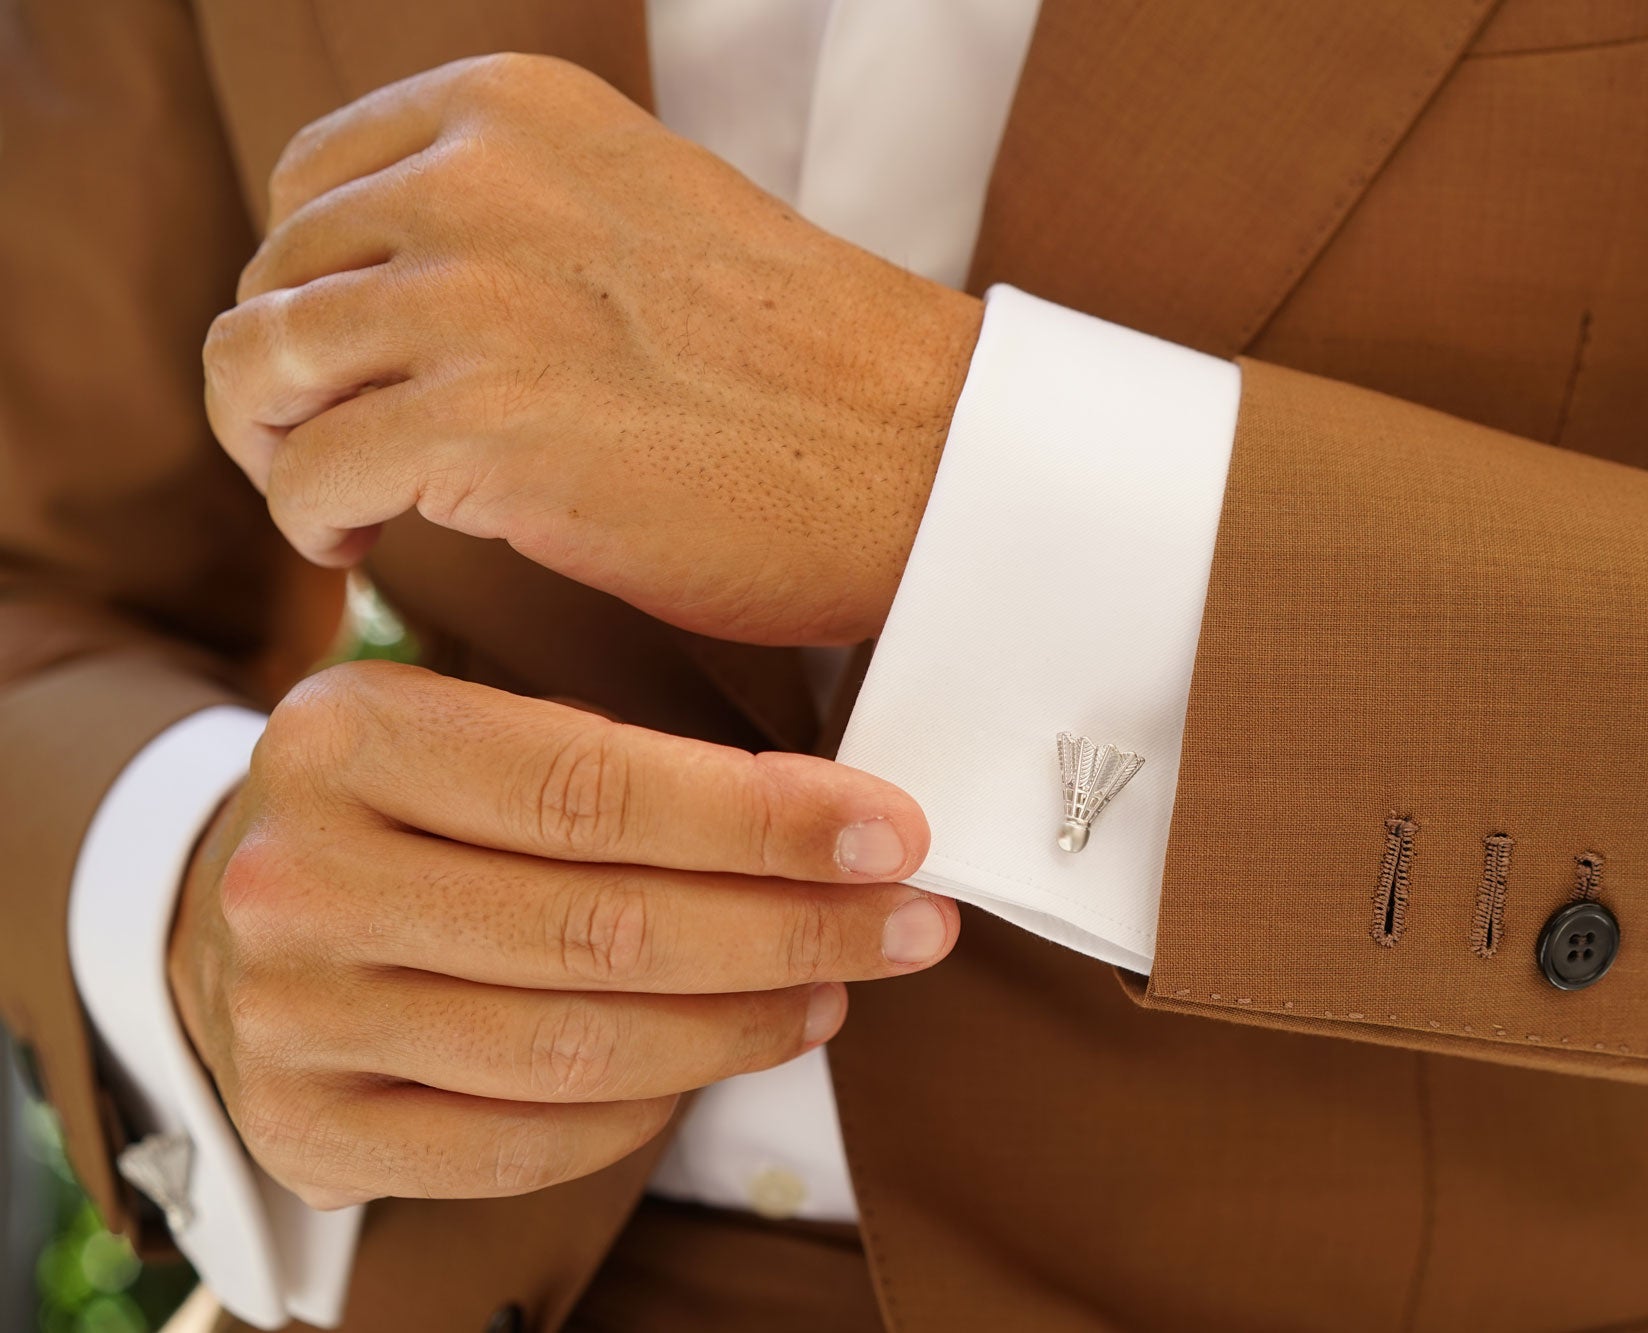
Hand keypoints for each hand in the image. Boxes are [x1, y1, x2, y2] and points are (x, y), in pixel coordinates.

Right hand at [168, 660, 955, 1207]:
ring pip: (575, 1048)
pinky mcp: (306, 1127)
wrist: (232, 905)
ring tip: (831, 991)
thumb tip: (837, 818)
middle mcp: (301, 876)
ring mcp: (291, 1015)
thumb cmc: (412, 804)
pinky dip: (642, 1112)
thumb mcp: (479, 726)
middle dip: (791, 930)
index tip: (892, 836)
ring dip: (739, 1027)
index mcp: (351, 735)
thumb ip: (623, 762)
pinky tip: (714, 1060)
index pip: (598, 788)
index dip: (765, 823)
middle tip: (911, 925)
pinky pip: (521, 1144)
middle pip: (601, 928)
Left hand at [203, 53, 983, 646]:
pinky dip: (311, 525)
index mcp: (515, 110)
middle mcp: (477, 179)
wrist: (926, 454)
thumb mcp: (639, 216)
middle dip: (286, 383)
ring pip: (257, 368)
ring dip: (276, 450)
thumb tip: (390, 297)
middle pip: (273, 280)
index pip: (309, 184)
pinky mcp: (482, 428)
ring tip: (339, 506)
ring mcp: (474, 299)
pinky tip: (364, 551)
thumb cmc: (806, 367)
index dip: (311, 290)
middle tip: (341, 457)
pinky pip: (305, 477)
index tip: (357, 370)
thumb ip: (514, 221)